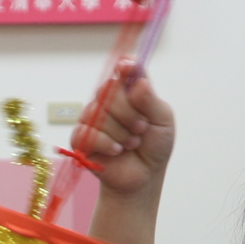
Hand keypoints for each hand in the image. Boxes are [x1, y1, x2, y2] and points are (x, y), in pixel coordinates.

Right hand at [72, 64, 173, 201]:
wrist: (143, 177)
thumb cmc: (154, 147)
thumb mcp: (163, 122)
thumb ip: (151, 101)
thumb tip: (138, 83)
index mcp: (131, 91)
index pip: (125, 69)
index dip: (125, 65)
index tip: (128, 67)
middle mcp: (109, 101)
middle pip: (109, 89)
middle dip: (128, 112)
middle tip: (141, 128)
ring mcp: (93, 118)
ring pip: (98, 112)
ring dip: (120, 132)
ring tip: (131, 143)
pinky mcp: (81, 139)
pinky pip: (87, 133)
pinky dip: (106, 143)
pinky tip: (117, 151)